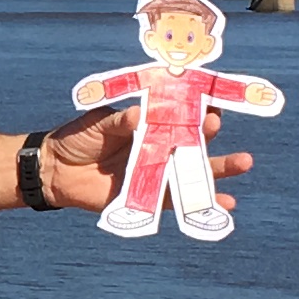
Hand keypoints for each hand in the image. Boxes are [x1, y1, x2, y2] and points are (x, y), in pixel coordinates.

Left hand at [40, 105, 253, 212]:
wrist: (55, 169)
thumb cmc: (78, 137)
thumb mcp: (98, 123)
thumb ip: (120, 121)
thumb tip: (140, 115)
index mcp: (148, 121)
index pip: (179, 111)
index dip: (196, 104)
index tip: (212, 94)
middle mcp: (157, 145)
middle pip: (192, 139)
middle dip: (207, 132)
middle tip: (216, 123)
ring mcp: (155, 171)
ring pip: (193, 169)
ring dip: (218, 168)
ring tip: (244, 162)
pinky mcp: (148, 196)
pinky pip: (178, 200)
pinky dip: (200, 202)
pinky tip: (225, 204)